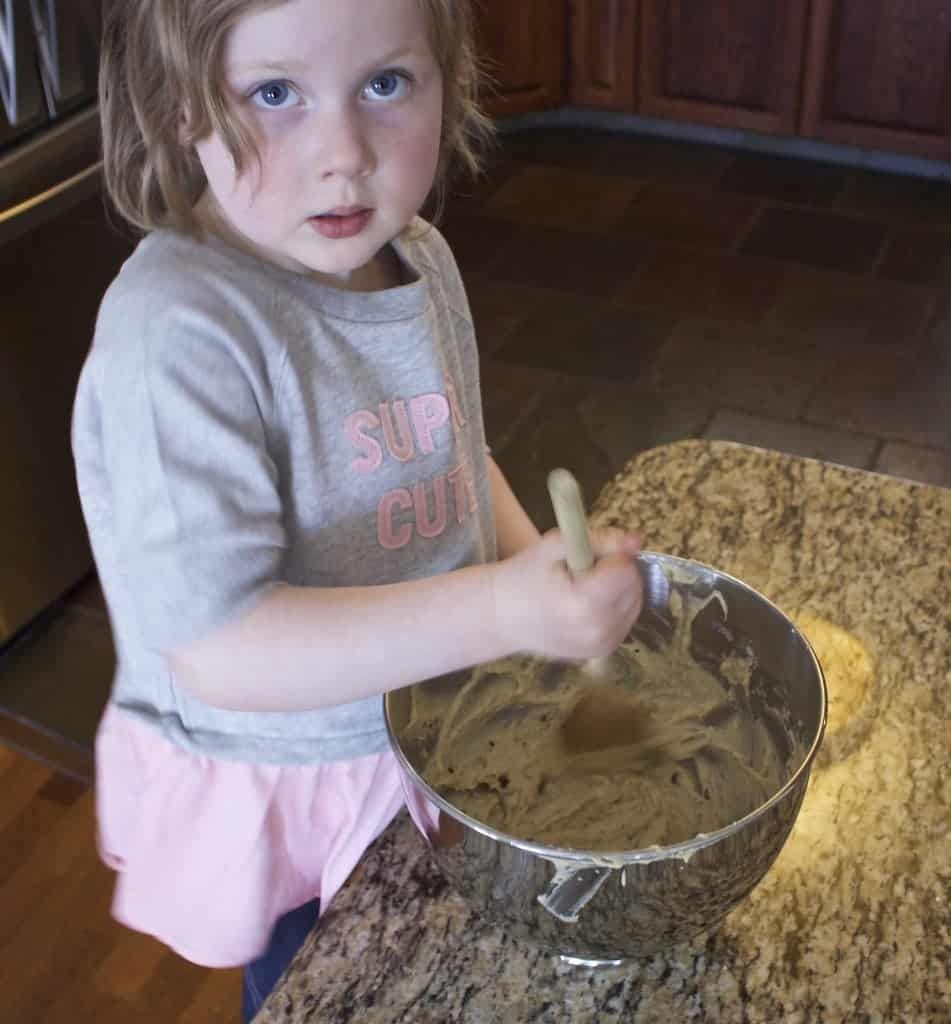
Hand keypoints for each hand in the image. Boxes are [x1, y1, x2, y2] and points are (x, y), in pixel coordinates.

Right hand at [491, 527, 642, 660]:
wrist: (502, 616)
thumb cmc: (525, 575)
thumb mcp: (555, 545)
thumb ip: (599, 539)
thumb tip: (636, 541)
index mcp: (583, 604)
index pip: (626, 570)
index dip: (610, 555)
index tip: (585, 557)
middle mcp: (598, 631)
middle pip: (634, 585)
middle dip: (614, 570)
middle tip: (580, 571)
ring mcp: (602, 646)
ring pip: (635, 601)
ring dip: (617, 588)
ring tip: (581, 587)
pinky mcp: (604, 651)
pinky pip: (626, 617)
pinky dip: (613, 605)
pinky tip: (585, 603)